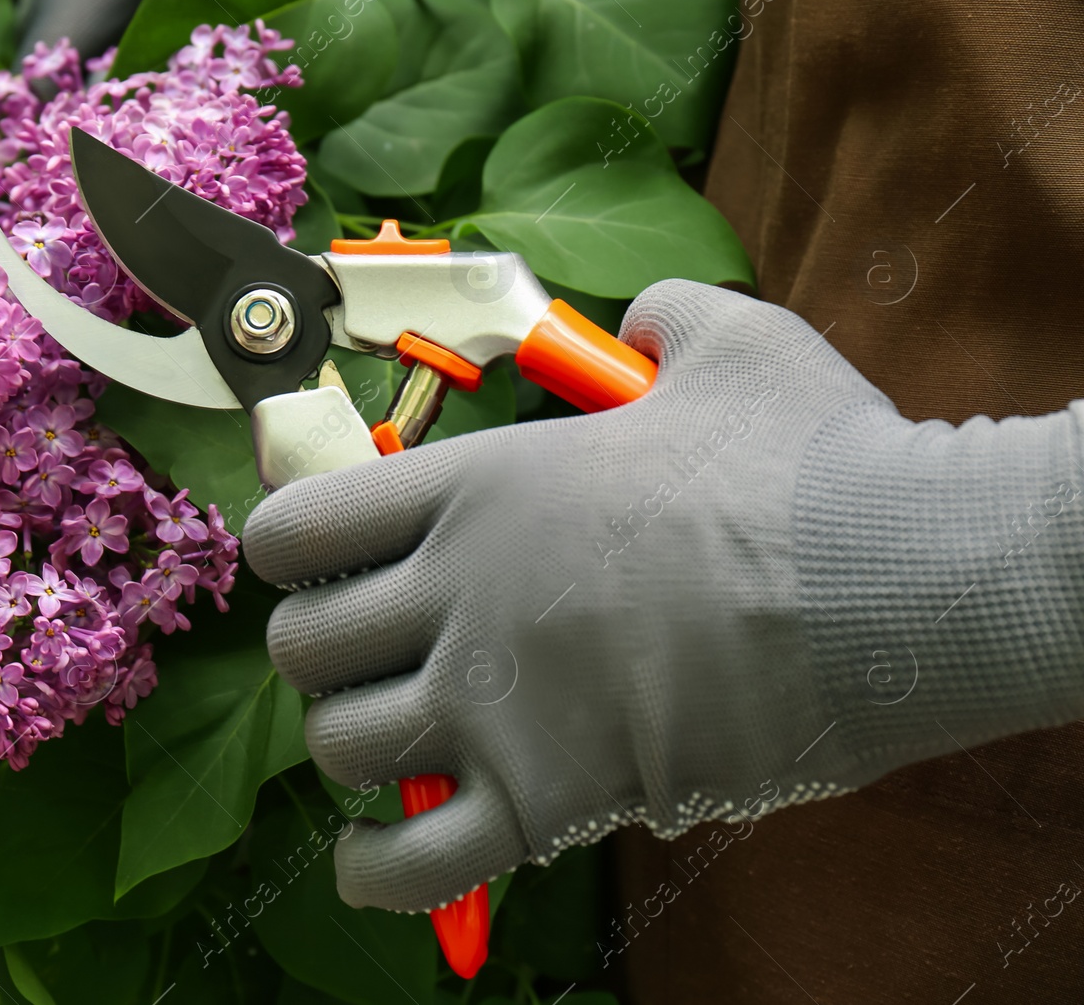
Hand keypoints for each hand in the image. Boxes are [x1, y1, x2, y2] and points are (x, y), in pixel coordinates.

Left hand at [244, 279, 1083, 912]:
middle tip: (371, 654)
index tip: (313, 564)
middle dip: (322, 653)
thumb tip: (648, 317)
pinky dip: (375, 867)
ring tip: (404, 738)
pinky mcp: (550, 800)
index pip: (299, 524)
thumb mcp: (733, 347)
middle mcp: (459, 591)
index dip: (289, 548)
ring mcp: (496, 701)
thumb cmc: (812, 463)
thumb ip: (664, 320)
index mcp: (477, 485)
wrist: (894, 581)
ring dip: (357, 746)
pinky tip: (375, 854)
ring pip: (342, 746)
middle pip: (302, 644)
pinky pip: (411, 862)